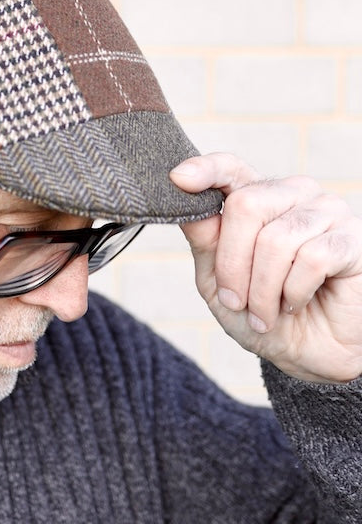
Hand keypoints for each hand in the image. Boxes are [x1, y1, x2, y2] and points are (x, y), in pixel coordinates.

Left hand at [170, 153, 361, 383]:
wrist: (308, 355)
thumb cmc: (261, 313)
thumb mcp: (218, 281)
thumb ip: (204, 239)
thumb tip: (181, 192)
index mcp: (257, 198)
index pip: (230, 168)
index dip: (205, 170)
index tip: (178, 178)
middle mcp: (292, 195)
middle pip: (245, 205)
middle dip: (232, 263)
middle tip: (236, 300)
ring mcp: (327, 212)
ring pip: (276, 239)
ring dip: (262, 288)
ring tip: (264, 313)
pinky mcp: (353, 239)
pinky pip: (312, 258)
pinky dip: (294, 292)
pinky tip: (295, 303)